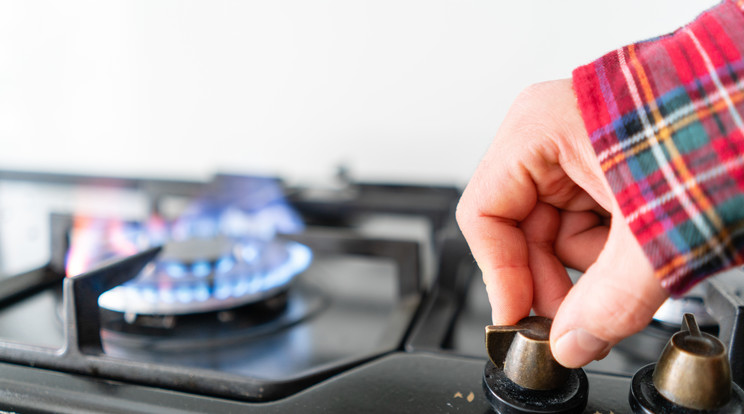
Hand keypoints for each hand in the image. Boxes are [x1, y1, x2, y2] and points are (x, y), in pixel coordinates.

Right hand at [456, 79, 668, 367]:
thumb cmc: (726, 134)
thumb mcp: (657, 234)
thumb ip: (608, 300)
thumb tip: (571, 343)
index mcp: (539, 130)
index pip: (485, 215)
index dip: (500, 276)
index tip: (520, 321)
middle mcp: (551, 136)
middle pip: (521, 230)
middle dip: (554, 283)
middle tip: (579, 327)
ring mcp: (582, 150)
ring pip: (558, 233)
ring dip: (590, 271)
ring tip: (631, 284)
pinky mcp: (610, 166)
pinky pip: (589, 223)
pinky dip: (610, 255)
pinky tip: (642, 262)